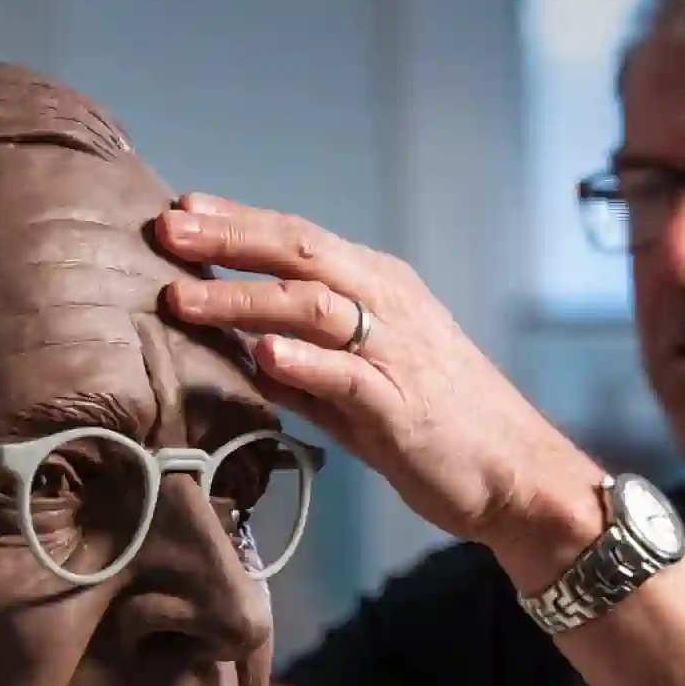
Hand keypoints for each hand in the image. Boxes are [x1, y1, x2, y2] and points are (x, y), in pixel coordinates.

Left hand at [156, 194, 603, 567]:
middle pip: (300, 253)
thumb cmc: (440, 428)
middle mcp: (388, 305)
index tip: (183, 210)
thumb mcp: (362, 388)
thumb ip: (305, 368)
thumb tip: (240, 353)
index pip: (299, 242)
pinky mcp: (402, 404)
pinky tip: (259, 354)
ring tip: (183, 298)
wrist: (517, 475)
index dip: (239, 223)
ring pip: (313, 305)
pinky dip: (301, 362)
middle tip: (167, 229)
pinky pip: (346, 374)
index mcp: (380, 289)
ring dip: (244, 298)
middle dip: (229, 239)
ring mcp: (397, 351)